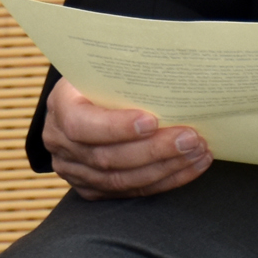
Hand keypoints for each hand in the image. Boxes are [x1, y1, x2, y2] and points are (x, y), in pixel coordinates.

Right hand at [42, 77, 211, 198]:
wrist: (84, 100)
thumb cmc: (100, 78)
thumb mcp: (102, 68)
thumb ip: (125, 73)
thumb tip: (170, 66)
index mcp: (60, 107)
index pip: (81, 125)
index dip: (116, 127)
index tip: (152, 120)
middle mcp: (62, 145)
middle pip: (108, 158)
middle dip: (154, 150)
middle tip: (190, 138)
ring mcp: (76, 172)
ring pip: (123, 180)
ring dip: (166, 167)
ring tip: (197, 151)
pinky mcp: (95, 190)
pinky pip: (134, 191)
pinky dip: (167, 180)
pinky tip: (191, 166)